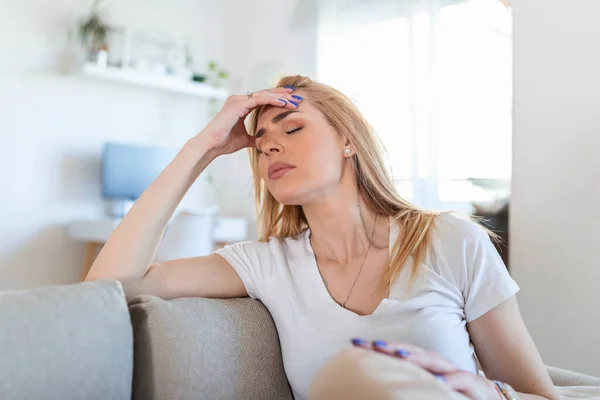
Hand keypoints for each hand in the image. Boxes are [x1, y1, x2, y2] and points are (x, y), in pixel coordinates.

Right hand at [200, 87, 299, 155]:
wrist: (211, 145)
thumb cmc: (224, 142)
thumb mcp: (244, 139)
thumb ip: (254, 137)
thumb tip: (263, 143)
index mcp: (241, 105)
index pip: (263, 99)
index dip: (277, 99)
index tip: (291, 101)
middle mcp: (239, 100)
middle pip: (265, 94)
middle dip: (282, 95)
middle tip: (297, 96)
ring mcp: (238, 100)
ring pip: (264, 95)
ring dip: (280, 97)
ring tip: (294, 100)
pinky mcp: (238, 104)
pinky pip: (259, 99)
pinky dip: (272, 100)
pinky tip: (283, 103)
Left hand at [351, 339, 502, 399]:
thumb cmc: (463, 394)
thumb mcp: (435, 387)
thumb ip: (415, 380)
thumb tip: (385, 379)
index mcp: (430, 366)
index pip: (401, 353)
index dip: (379, 347)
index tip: (355, 344)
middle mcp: (441, 367)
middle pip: (412, 353)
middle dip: (390, 347)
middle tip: (368, 344)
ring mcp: (458, 374)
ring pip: (435, 363)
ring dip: (416, 358)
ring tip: (397, 354)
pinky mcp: (476, 387)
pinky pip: (462, 382)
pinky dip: (450, 381)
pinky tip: (439, 381)